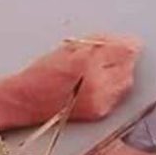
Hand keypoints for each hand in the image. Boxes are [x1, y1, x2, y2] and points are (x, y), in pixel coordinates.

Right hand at [10, 34, 141, 123]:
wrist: (26, 101)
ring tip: (99, 71)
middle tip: (105, 57)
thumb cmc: (41, 73)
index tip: (124, 43)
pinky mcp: (100, 112)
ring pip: (126, 81)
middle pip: (129, 66)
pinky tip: (97, 84)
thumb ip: (97, 43)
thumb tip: (125, 42)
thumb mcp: (68, 48)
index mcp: (86, 62)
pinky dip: (113, 88)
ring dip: (119, 73)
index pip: (125, 50)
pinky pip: (118, 95)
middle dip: (122, 59)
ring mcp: (100, 101)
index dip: (126, 44)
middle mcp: (96, 84)